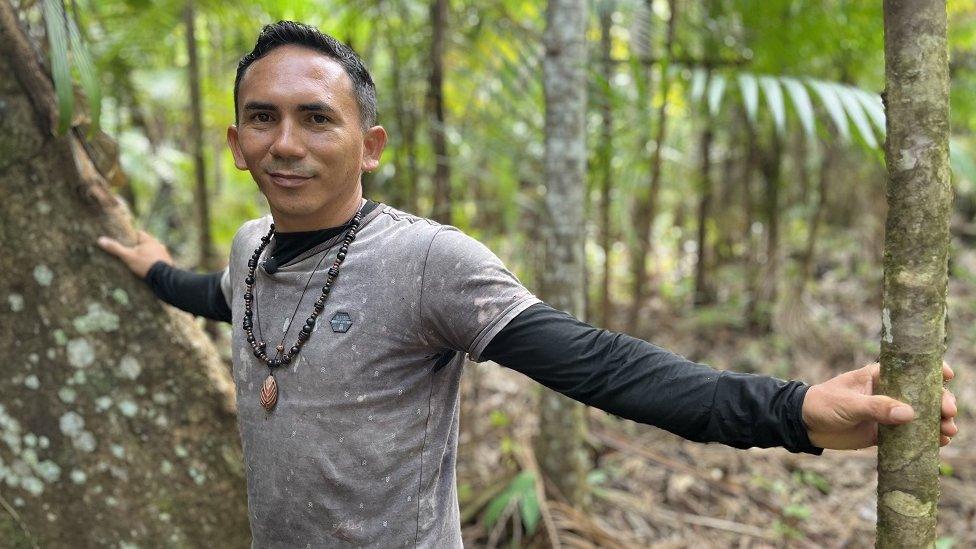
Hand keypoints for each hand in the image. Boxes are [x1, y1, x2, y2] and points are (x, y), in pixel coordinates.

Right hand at [97, 230, 173, 278]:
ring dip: (147, 256)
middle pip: (146, 243)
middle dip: (139, 248)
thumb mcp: (128, 256)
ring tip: (139, 262)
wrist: (163, 277)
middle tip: (131, 254)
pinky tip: (148, 269)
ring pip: (153, 252)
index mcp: (149, 240)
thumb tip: (100, 240)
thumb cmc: (145, 264)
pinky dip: (153, 263)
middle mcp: (159, 244)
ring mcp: (164, 253)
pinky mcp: (168, 263)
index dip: (131, 238)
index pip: (139, 234)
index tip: (125, 243)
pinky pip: (158, 260)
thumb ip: (115, 248)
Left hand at [801, 362, 957, 449]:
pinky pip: (910, 435)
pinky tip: (940, 443)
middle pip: (923, 394)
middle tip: (948, 412)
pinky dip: (926, 439)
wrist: (805, 425)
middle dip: (941, 402)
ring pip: (921, 416)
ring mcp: (888, 413)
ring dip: (938, 422)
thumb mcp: (849, 403)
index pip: (911, 369)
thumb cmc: (823, 404)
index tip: (947, 376)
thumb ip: (877, 407)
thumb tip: (909, 413)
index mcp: (879, 375)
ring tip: (948, 432)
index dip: (932, 370)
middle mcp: (889, 392)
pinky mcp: (884, 432)